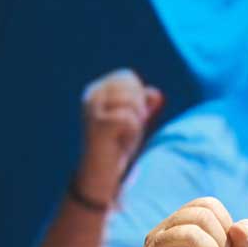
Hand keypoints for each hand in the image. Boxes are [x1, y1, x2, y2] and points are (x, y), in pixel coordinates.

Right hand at [76, 69, 162, 205]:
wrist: (103, 170)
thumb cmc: (119, 142)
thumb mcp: (136, 118)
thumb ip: (146, 103)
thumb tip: (156, 94)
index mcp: (97, 90)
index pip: (126, 75)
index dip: (138, 93)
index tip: (132, 113)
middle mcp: (91, 96)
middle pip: (131, 86)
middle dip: (139, 107)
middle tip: (129, 126)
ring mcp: (92, 110)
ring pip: (132, 102)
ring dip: (136, 121)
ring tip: (124, 133)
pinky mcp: (98, 124)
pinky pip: (129, 119)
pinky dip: (132, 131)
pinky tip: (121, 141)